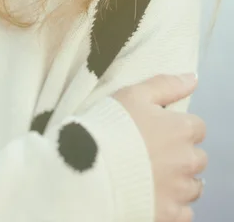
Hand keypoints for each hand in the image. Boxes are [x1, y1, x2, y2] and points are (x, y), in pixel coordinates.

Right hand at [113, 74, 206, 221]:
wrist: (89, 166)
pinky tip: (151, 195)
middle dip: (180, 155)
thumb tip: (192, 78)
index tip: (156, 128)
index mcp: (181, 130)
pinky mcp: (171, 214)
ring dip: (178, 180)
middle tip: (150, 152)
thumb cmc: (110, 125)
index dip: (176, 126)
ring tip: (149, 175)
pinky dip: (172, 205)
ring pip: (192, 186)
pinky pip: (183, 211)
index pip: (196, 127)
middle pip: (197, 157)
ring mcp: (180, 190)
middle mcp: (187, 161)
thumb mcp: (133, 95)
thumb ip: (165, 85)